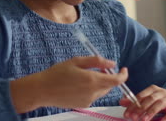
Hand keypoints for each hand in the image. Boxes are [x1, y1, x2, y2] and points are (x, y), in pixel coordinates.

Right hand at [10, 56, 127, 113]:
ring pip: (102, 91)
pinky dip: (92, 89)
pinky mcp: (83, 105)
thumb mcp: (77, 61)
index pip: (117, 80)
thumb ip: (97, 61)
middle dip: (108, 76)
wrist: (42, 90)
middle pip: (110, 86)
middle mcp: (93, 93)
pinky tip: (78, 84)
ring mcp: (88, 101)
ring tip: (84, 75)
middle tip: (98, 67)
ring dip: (100, 83)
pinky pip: (94, 96)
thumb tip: (112, 63)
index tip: (124, 69)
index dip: (123, 75)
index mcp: (92, 80)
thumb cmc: (57, 73)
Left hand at [120, 85, 165, 120]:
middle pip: (150, 99)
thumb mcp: (149, 98)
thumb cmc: (162, 100)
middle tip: (133, 117)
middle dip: (140, 108)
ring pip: (160, 104)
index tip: (127, 114)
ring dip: (151, 112)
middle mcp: (161, 92)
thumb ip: (136, 101)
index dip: (133, 105)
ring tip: (144, 120)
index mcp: (153, 89)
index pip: (141, 96)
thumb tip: (121, 102)